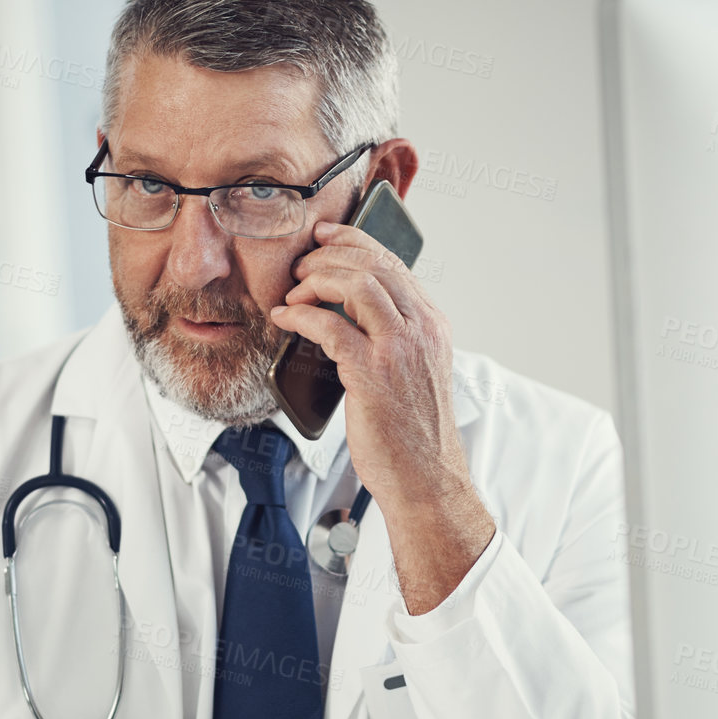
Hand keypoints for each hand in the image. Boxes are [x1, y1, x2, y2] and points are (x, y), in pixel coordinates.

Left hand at [270, 219, 494, 612]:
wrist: (426, 480)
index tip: (325, 237)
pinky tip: (285, 319)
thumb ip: (391, 338)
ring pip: (355, 283)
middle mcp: (421, 329)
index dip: (354, 241)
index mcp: (432, 325)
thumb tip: (346, 312)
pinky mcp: (373, 374)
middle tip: (301, 266)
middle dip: (329, 255)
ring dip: (315, 279)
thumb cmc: (412, 434)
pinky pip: (329, 325)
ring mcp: (399, 350)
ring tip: (293, 292)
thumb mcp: (414, 373)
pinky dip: (300, 316)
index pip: (392, 263)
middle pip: (373, 263)